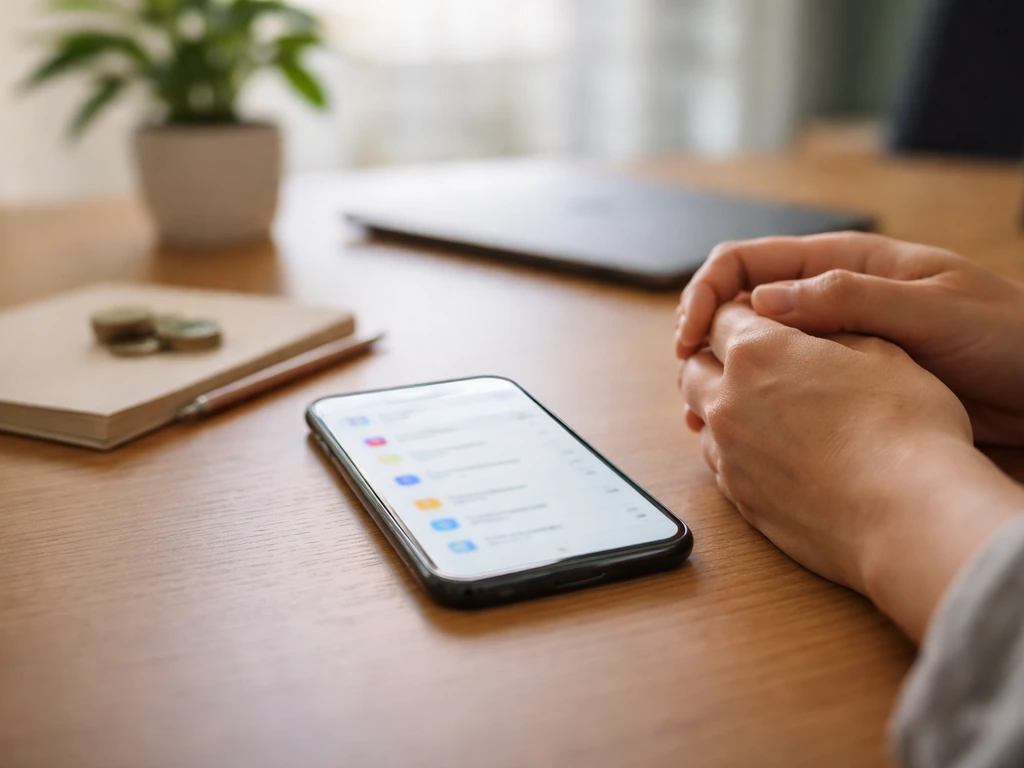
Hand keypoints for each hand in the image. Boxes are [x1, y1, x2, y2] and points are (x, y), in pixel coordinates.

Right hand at [673, 233, 1023, 444]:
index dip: (706, 293)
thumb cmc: (1008, 335)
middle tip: (689, 382)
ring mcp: (833, 344)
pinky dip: (756, 404)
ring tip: (701, 413)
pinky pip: (785, 387)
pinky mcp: (844, 384)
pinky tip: (745, 431)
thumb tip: (764, 299)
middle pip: (739, 307)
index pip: (746, 262)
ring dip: (722, 375)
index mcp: (843, 265)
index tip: (690, 337)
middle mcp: (828, 301)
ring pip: (756, 351)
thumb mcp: (933, 309)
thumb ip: (851, 298)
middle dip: (703, 337)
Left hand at [680, 302, 1023, 641]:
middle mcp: (727, 402)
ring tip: (762, 408)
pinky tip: (772, 452)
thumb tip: (809, 331)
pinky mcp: (739, 498)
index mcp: (756, 353)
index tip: (763, 319)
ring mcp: (728, 455)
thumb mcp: (881, 350)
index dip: (743, 314)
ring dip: (720, 406)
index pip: (722, 317)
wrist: (908, 516)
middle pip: (694, 367)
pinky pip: (720, 462)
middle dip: (714, 358)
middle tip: (753, 361)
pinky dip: (735, 449)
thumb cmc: (906, 427)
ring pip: (701, 417)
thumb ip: (831, 330)